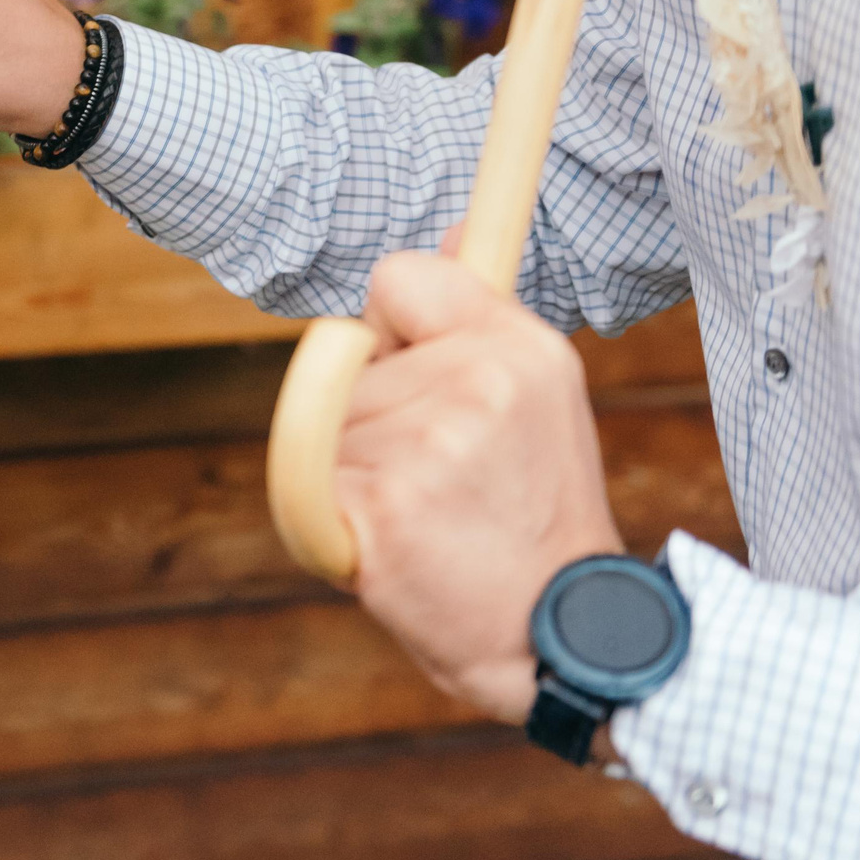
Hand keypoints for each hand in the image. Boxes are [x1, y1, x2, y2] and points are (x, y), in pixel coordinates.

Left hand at [337, 251, 624, 723]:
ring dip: (354, 468)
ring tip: (425, 510)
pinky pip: (306, 480)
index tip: (418, 367)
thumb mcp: (542, 393)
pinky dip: (334, 514)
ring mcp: (424, 446)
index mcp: (517, 346)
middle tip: (442, 475)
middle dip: (373, 415)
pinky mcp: (377, 506)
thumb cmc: (533, 508)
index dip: (390, 326)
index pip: (395, 276)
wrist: (553, 632)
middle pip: (346, 362)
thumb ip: (481, 312)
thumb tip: (452, 227)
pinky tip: (395, 541)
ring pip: (325, 423)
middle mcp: (475, 384)